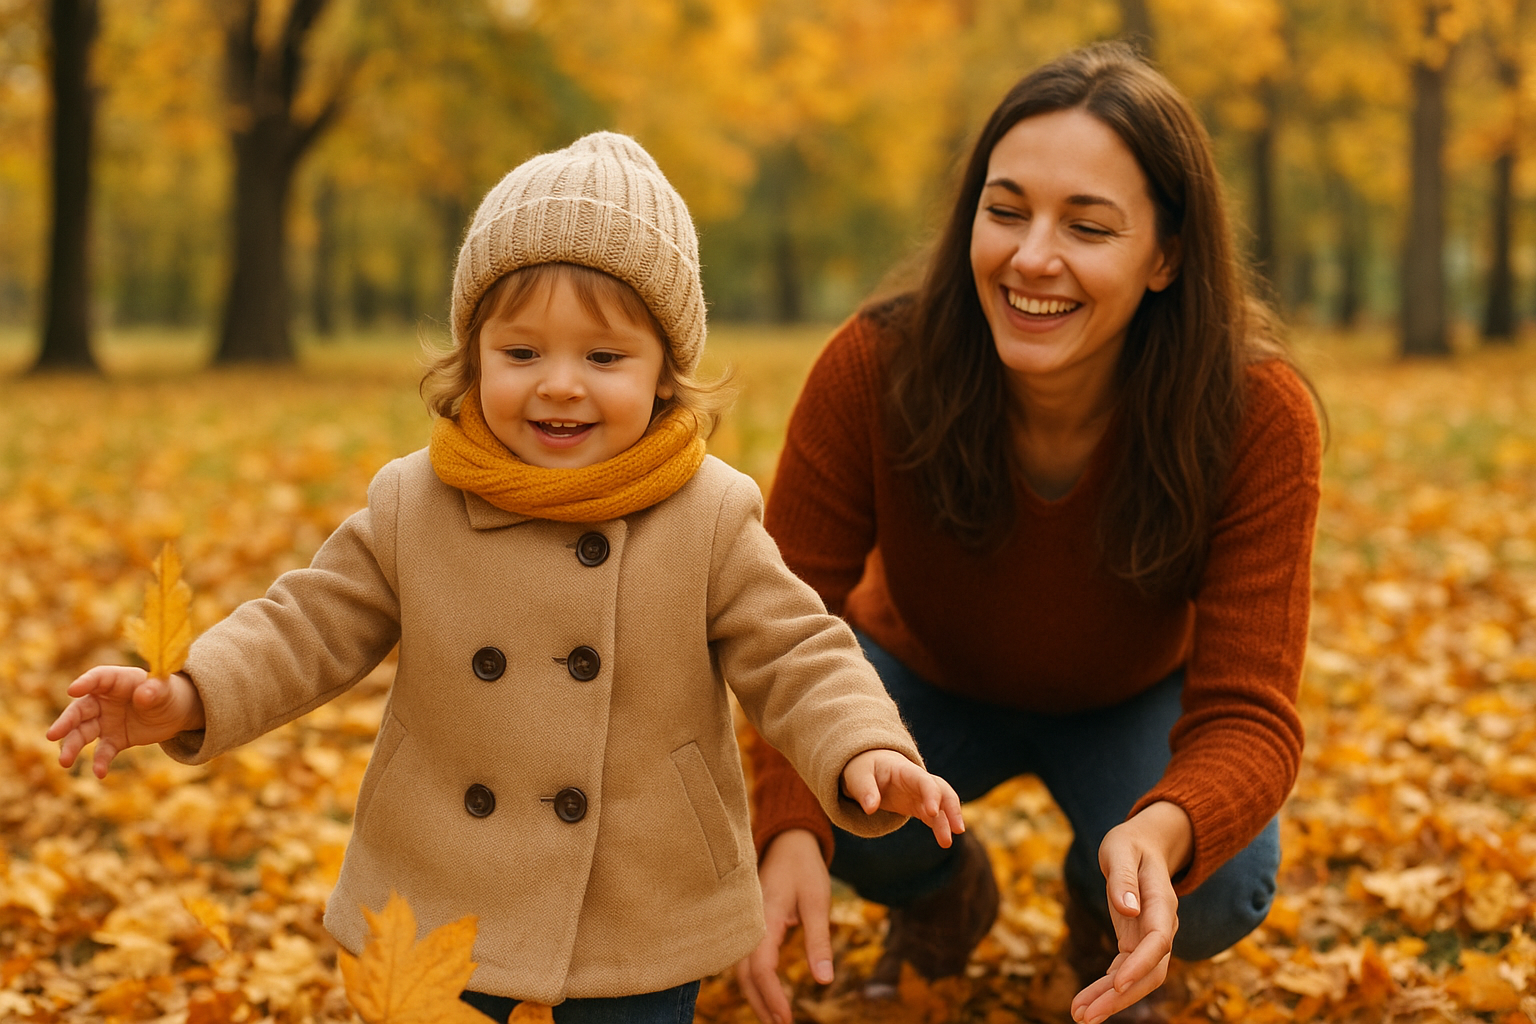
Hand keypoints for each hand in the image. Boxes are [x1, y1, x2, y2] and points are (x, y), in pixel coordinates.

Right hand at [46, 666, 205, 777]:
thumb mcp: (165, 689)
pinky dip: (100, 762)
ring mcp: (105, 721)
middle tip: (52, 735)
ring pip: (83, 733)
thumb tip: (143, 695)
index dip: (86, 683)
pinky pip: (103, 751)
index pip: (98, 678)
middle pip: (80, 710)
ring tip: (64, 762)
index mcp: (116, 681)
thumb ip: (154, 690)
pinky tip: (100, 773)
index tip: (72, 690)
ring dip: (72, 747)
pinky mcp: (113, 740)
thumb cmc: (166, 693)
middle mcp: (104, 701)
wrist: (174, 713)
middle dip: (66, 723)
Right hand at [736, 829, 830, 1023]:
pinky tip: (765, 991)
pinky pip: (743, 956)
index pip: (760, 968)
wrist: (789, 841)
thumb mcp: (817, 902)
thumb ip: (819, 940)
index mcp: (764, 917)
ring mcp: (745, 923)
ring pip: (740, 967)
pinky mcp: (748, 924)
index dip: (772, 996)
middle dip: (760, 1002)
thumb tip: (824, 980)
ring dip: (754, 993)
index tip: (787, 1018)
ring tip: (773, 1016)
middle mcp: (748, 923)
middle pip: (744, 973)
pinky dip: (752, 978)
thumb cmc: (805, 869)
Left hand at [841, 749, 963, 848]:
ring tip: (947, 843)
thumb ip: (865, 790)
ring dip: (948, 822)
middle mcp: (918, 782)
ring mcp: (920, 794)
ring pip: (942, 806)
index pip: (925, 781)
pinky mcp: (918, 806)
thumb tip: (870, 808)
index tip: (931, 812)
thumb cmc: (864, 769)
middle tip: (957, 829)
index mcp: (906, 771)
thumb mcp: (859, 776)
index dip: (931, 795)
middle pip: (943, 791)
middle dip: (952, 808)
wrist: (869, 768)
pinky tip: (943, 840)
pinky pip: (933, 817)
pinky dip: (940, 827)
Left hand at [1070, 801, 1191, 1023]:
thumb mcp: (1120, 849)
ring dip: (1111, 1001)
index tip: (1116, 984)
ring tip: (1080, 1017)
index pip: (1158, 941)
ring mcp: (1149, 938)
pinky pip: (1123, 973)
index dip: (1140, 965)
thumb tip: (1127, 909)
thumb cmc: (1129, 843)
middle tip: (1087, 1016)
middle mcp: (1161, 927)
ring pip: (1137, 979)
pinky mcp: (1135, 943)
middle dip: (1121, 997)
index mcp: (1161, 903)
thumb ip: (1123, 878)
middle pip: (1150, 972)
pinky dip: (1105, 989)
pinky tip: (1085, 1003)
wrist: (1144, 844)